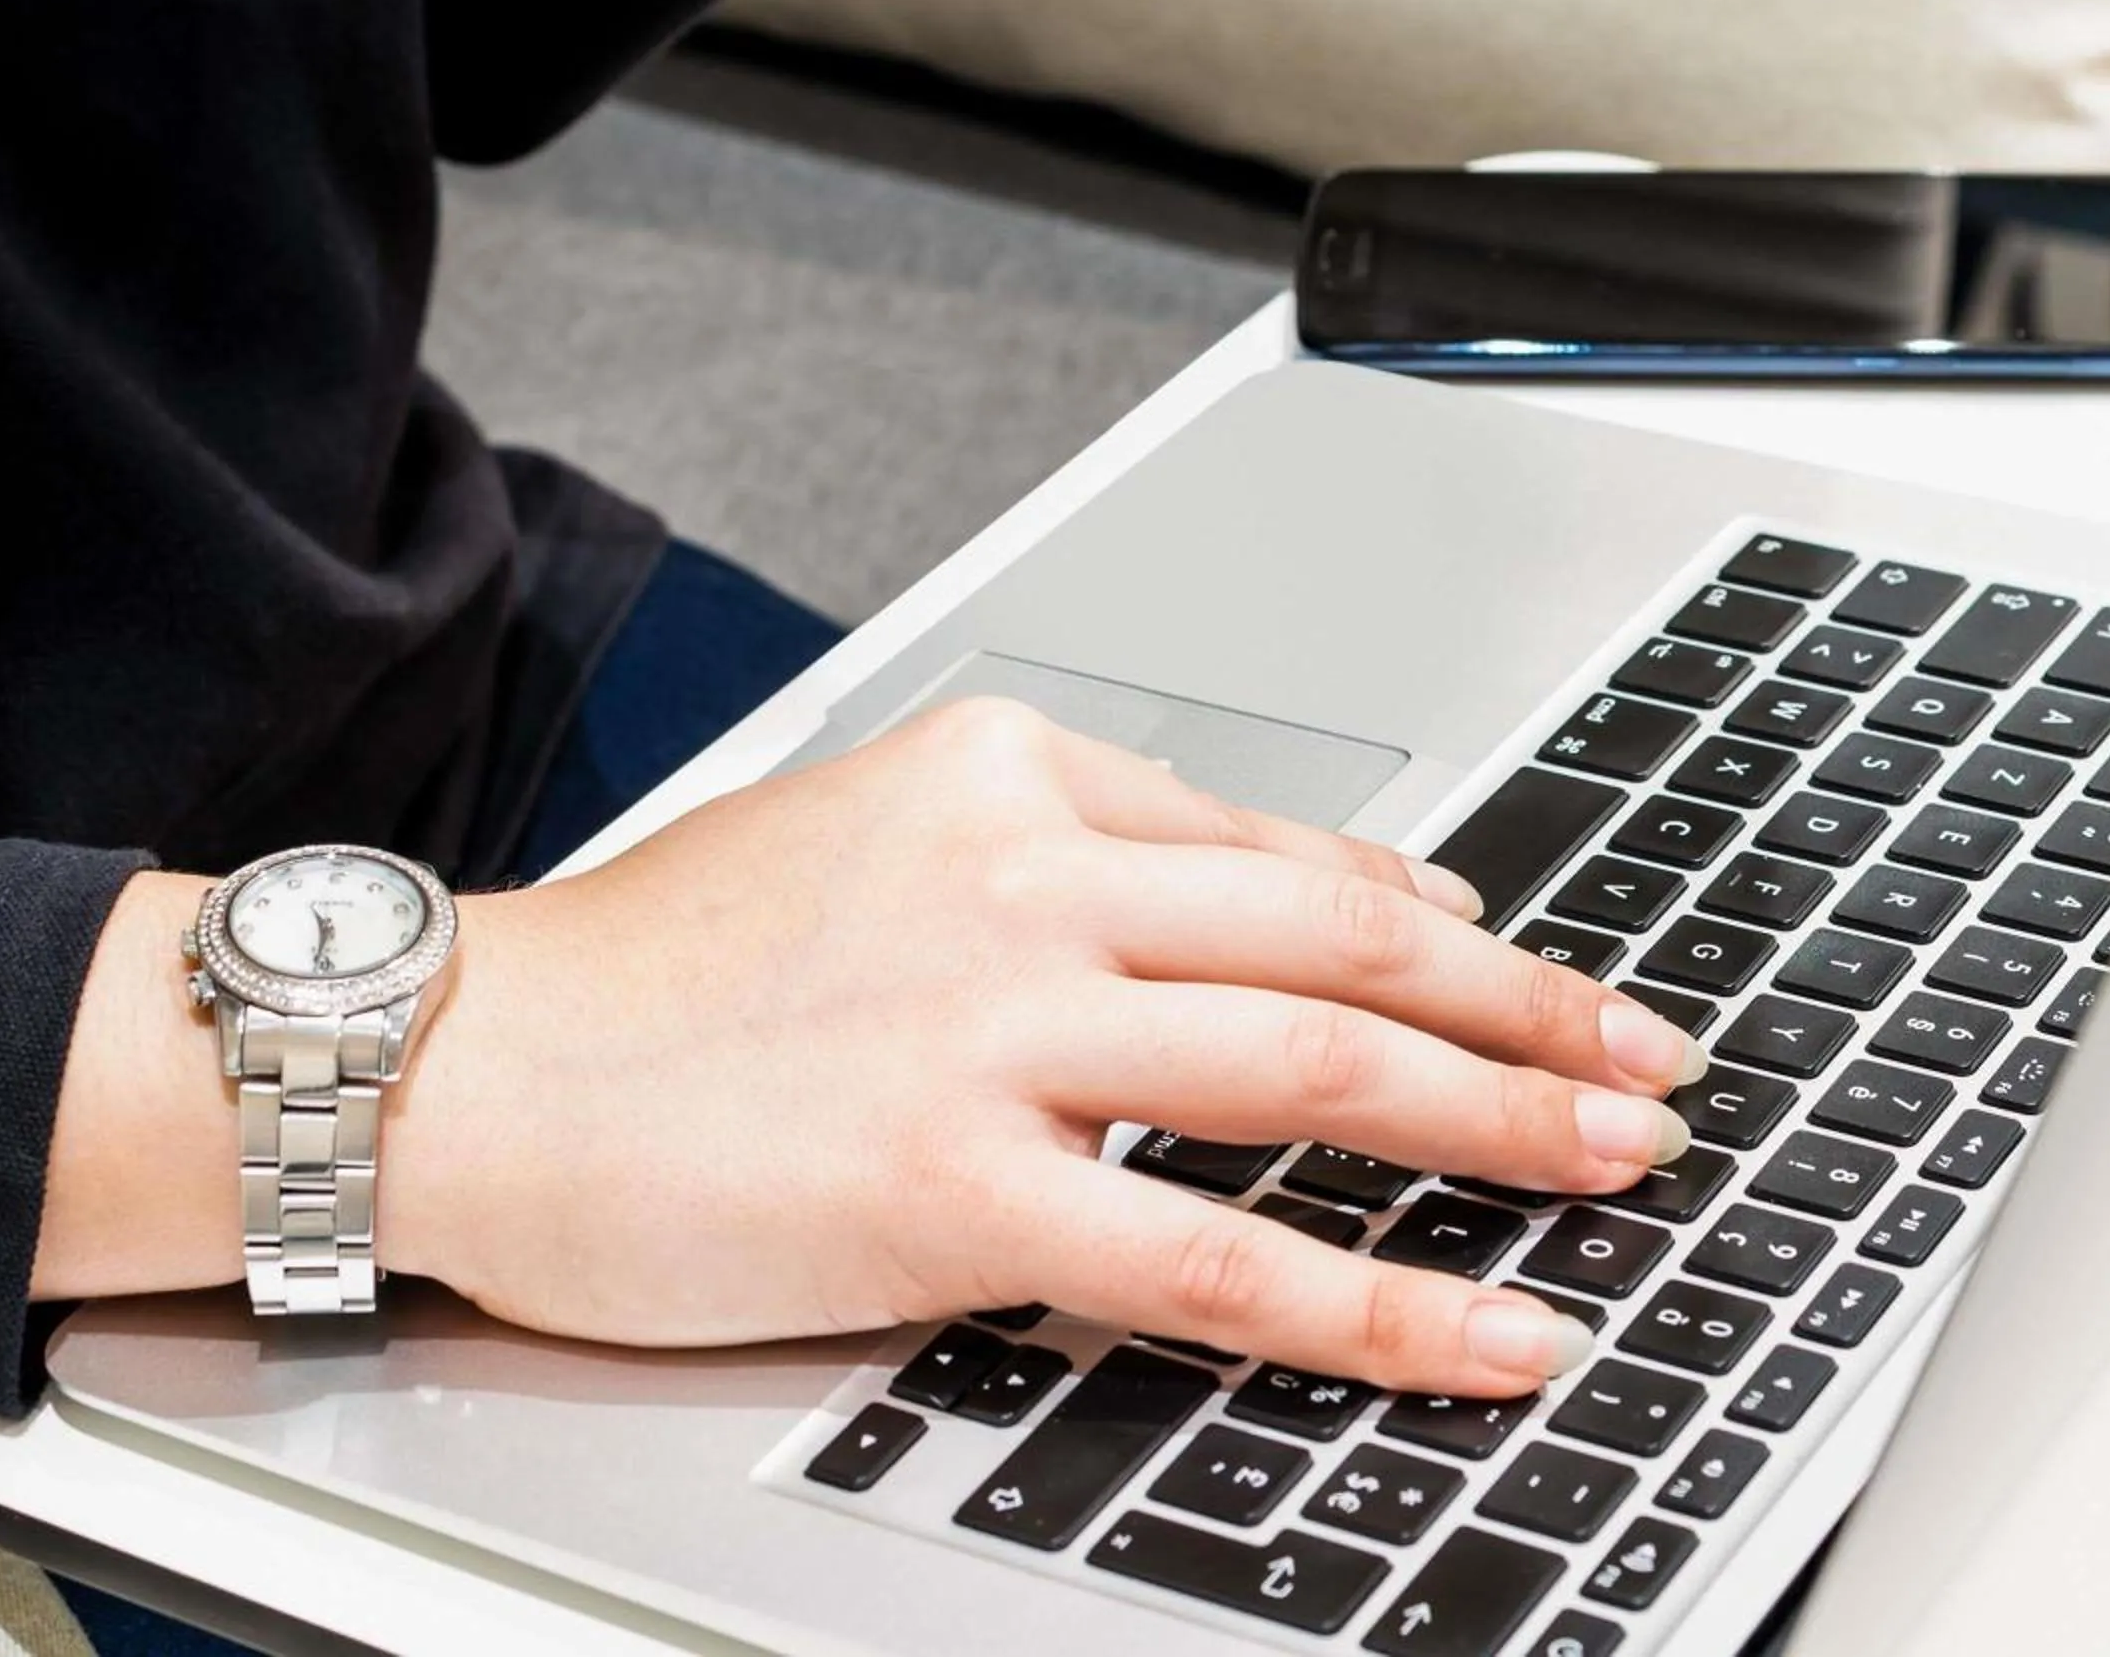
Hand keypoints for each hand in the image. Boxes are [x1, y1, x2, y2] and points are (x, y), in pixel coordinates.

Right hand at [385, 698, 1703, 1397]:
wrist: (460, 1057)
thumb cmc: (635, 972)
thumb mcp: (850, 839)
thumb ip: (1035, 857)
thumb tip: (1223, 906)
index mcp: (994, 776)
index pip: (1268, 841)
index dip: (1426, 916)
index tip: (1510, 969)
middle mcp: (1017, 876)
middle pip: (1337, 935)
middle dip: (1523, 1008)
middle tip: (1649, 1058)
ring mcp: (992, 1024)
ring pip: (1316, 1063)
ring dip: (1501, 1119)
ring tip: (1624, 1164)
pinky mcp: (951, 1185)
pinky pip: (1218, 1248)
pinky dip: (1381, 1299)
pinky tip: (1489, 1332)